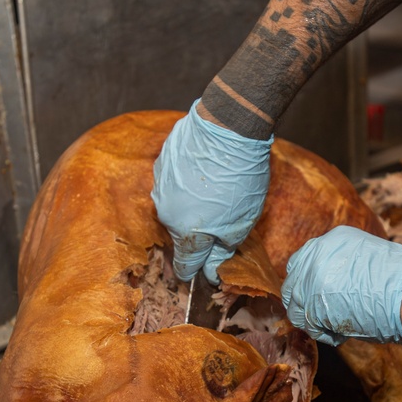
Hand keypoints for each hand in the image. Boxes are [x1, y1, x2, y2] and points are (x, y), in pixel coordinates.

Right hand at [152, 99, 272, 283]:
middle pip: (181, 234)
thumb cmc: (239, 179)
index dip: (194, 272)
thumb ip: (223, 250)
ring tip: (217, 190)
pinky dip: (187, 181)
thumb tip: (210, 271)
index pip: (184, 265)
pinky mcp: (163, 161)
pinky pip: (174, 181)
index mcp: (186, 233)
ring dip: (192, 205)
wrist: (228, 127)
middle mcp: (166, 212)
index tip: (200, 273)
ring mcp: (160, 185)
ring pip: (176, 206)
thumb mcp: (240, 223)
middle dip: (199, 232)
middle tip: (222, 218)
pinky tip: (206, 170)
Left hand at [281, 226, 401, 345]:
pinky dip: (322, 333)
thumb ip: (343, 267)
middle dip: (307, 304)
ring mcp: (310, 277)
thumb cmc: (399, 283)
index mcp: (331, 240)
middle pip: (293, 284)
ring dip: (315, 321)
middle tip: (326, 317)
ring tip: (339, 327)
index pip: (303, 262)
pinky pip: (307, 324)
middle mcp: (316, 254)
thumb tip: (333, 286)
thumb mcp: (366, 259)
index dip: (309, 284)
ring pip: (296, 307)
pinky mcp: (311, 302)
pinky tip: (341, 334)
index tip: (320, 298)